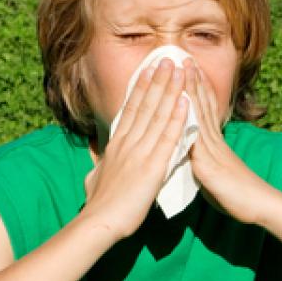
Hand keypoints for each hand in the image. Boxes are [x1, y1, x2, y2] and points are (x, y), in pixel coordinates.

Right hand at [82, 60, 188, 238]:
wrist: (100, 221)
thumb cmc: (98, 205)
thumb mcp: (95, 178)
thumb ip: (99, 167)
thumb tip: (95, 163)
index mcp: (115, 145)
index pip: (131, 109)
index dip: (141, 88)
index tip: (149, 70)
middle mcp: (127, 142)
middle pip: (145, 105)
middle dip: (158, 80)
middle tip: (168, 59)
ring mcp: (139, 152)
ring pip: (157, 115)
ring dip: (170, 91)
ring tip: (179, 70)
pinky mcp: (152, 165)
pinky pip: (168, 137)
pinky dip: (177, 118)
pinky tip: (186, 102)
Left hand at [185, 63, 273, 224]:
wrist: (260, 207)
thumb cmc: (236, 195)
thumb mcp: (215, 172)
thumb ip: (203, 160)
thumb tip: (189, 155)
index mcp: (213, 143)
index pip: (203, 108)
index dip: (195, 87)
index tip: (185, 67)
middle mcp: (213, 141)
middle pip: (201, 104)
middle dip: (191, 79)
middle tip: (181, 55)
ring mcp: (212, 150)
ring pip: (198, 114)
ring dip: (191, 90)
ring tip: (183, 68)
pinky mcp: (209, 165)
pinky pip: (196, 139)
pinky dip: (189, 120)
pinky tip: (182, 105)